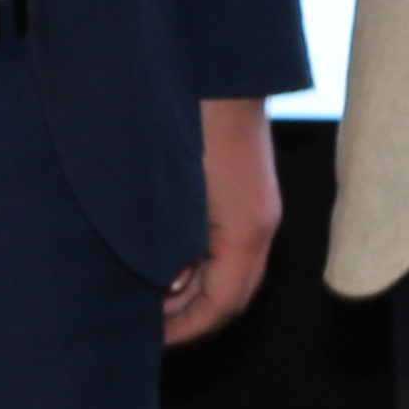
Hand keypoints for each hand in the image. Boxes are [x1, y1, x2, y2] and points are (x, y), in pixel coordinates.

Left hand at [171, 99, 281, 348]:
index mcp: (246, 232)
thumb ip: (168, 248)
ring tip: (151, 297)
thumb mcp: (170, 199)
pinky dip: (200, 262)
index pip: (222, 304)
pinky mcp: (246, 192)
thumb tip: (161, 288)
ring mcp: (257, 208)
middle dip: (193, 316)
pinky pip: (228, 244)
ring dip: (196, 289)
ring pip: (232, 270)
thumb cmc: (187, 125)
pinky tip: (167, 259)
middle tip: (148, 327)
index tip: (150, 340)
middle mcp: (259, 225)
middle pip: (234, 294)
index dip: (187, 329)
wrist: (216, 68)